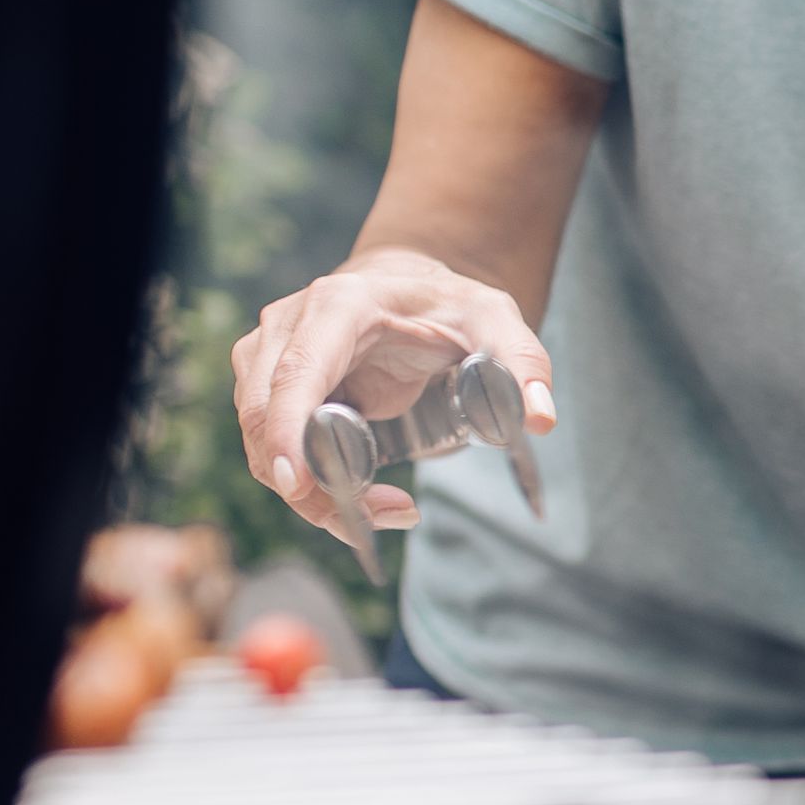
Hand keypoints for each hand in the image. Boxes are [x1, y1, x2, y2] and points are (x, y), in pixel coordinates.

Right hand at [232, 248, 555, 552]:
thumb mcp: (497, 321)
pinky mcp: (265, 386)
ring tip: (392, 510)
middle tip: (391, 514)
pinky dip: (308, 485)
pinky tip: (363, 500)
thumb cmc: (448, 304)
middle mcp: (288, 325)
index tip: (298, 481)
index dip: (288, 429)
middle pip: (268, 418)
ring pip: (262, 442)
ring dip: (312, 493)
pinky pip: (272, 448)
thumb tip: (541, 419)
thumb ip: (523, 362)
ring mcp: (267, 355)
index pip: (297, 371)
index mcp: (339, 305)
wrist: (409, 289)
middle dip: (313, 482)